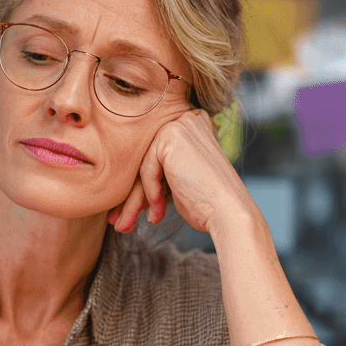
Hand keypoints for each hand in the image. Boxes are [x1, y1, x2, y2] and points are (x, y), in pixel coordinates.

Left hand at [108, 109, 255, 236]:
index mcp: (188, 126)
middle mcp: (184, 119)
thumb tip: (123, 182)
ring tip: (123, 226)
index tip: (126, 212)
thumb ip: (156, 172)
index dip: (140, 188)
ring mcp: (178, 124)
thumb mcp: (176, 182)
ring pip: (142, 166)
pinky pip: (147, 168)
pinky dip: (151, 192)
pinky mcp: (171, 135)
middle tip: (117, 221)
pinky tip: (158, 211)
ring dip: (133, 201)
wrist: (228, 212)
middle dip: (131, 195)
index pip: (153, 157)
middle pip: (145, 160)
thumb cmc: (206, 203)